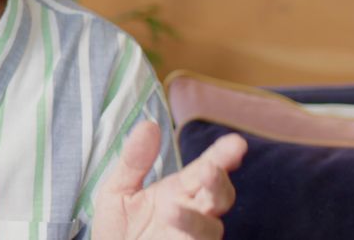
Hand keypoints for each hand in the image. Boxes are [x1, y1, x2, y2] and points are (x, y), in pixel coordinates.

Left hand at [91, 121, 246, 238]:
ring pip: (210, 228)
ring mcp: (191, 238)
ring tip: (170, 208)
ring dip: (194, 218)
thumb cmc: (116, 228)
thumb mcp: (117, 190)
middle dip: (219, 182)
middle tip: (211, 169)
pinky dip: (189, 236)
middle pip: (219, 197)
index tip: (236, 142)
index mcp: (179, 191)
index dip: (222, 156)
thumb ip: (134, 160)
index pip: (206, 169)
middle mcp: (192, 214)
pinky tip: (171, 226)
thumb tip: (149, 124)